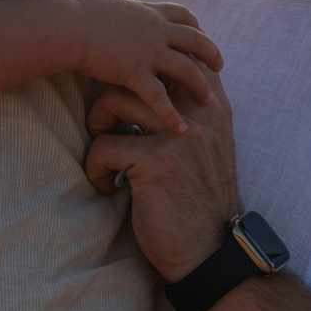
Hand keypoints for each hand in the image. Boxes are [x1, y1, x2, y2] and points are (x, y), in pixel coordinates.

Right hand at [75, 0, 222, 134]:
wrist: (67, 26)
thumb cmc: (80, 18)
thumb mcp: (112, 10)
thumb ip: (127, 18)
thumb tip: (127, 20)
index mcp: (149, 13)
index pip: (184, 15)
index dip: (197, 27)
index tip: (203, 37)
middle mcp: (155, 29)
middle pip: (194, 40)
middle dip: (210, 53)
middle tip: (220, 66)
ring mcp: (148, 50)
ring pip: (185, 68)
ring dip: (200, 85)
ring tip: (209, 101)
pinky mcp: (135, 71)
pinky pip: (158, 96)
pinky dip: (171, 114)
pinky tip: (181, 129)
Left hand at [84, 74, 241, 280]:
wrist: (211, 252)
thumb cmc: (200, 200)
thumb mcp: (209, 149)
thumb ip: (192, 114)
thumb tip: (155, 85)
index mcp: (215, 108)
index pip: (179, 57)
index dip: (144, 64)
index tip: (128, 85)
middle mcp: (201, 114)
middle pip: (138, 72)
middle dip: (111, 94)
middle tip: (106, 124)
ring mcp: (179, 136)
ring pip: (115, 98)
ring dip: (97, 125)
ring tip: (103, 154)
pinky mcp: (155, 162)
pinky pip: (103, 145)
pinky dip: (96, 167)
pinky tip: (106, 186)